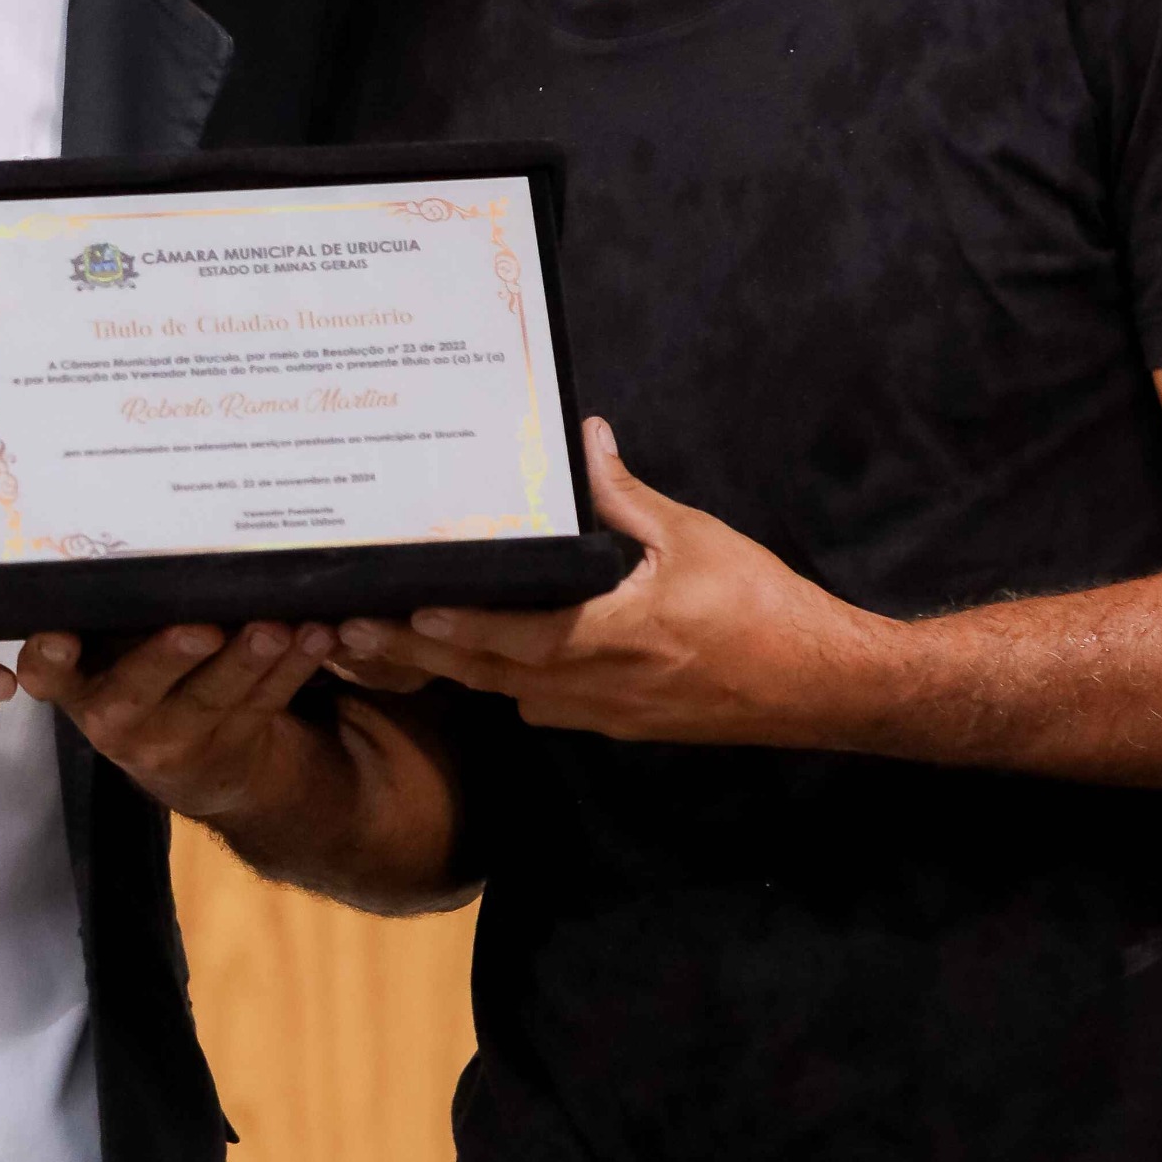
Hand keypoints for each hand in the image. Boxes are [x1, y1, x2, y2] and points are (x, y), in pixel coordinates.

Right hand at [17, 618, 335, 829]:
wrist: (193, 761)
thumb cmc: (146, 670)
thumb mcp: (116, 649)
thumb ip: (118, 607)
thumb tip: (145, 514)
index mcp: (79, 681)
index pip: (47, 674)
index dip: (49, 658)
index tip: (60, 635)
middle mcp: (115, 716)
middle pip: (137, 688)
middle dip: (170, 656)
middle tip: (202, 626)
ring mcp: (172, 741)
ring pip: (212, 698)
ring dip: (249, 660)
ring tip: (278, 627)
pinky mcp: (229, 749)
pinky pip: (262, 706)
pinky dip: (293, 669)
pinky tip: (317, 635)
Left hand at [333, 420, 886, 749]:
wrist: (817, 685)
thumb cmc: (758, 605)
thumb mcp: (691, 537)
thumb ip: (624, 494)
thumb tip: (583, 436)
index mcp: (602, 638)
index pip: (499, 636)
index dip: (439, 624)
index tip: (385, 609)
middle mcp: (587, 688)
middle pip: (480, 672)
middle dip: (411, 652)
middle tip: (344, 635)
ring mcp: (599, 715)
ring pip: (502, 694)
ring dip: (445, 671)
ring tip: (384, 647)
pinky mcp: (616, 724)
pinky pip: (538, 707)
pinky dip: (496, 683)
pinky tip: (474, 661)